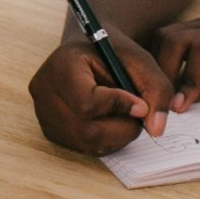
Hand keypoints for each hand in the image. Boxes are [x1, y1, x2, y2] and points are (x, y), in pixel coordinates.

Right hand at [28, 35, 171, 153]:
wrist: (90, 51)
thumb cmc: (115, 53)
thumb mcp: (140, 61)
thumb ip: (156, 90)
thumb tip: (156, 129)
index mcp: (62, 64)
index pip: (87, 102)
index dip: (119, 107)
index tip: (141, 104)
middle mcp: (44, 89)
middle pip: (86, 129)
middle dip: (122, 128)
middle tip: (138, 115)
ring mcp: (43, 112)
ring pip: (86, 142)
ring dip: (116, 136)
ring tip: (125, 115)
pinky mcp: (49, 129)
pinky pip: (82, 147)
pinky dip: (104, 140)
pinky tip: (110, 121)